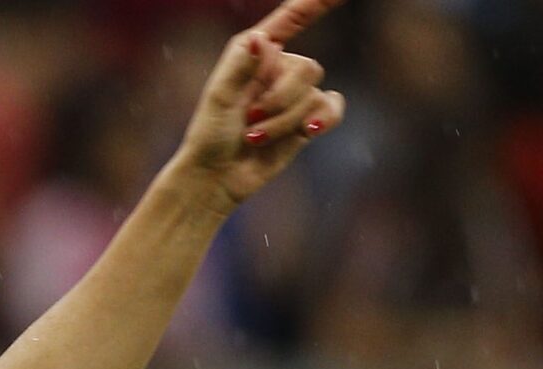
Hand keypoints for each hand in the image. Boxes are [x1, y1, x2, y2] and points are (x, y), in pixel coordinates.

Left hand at [171, 0, 347, 210]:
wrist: (217, 176)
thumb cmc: (209, 135)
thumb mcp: (219, 98)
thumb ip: (239, 66)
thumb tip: (260, 39)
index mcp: (254, 52)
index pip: (293, 17)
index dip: (317, 1)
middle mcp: (278, 67)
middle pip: (308, 68)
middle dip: (279, 100)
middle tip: (248, 120)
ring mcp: (294, 94)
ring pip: (314, 95)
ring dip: (283, 122)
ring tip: (254, 138)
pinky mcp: (307, 118)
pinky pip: (332, 108)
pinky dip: (323, 120)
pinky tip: (308, 132)